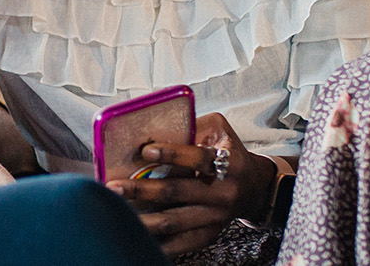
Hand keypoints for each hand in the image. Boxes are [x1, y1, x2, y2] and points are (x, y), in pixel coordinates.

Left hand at [105, 112, 277, 256]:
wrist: (255, 187)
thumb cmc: (229, 152)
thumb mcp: (218, 130)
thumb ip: (192, 126)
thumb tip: (152, 128)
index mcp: (228, 163)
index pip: (198, 158)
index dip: (172, 154)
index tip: (145, 151)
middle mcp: (223, 192)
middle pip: (178, 192)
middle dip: (142, 190)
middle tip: (114, 187)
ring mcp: (215, 216)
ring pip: (175, 221)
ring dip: (144, 218)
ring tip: (118, 212)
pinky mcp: (210, 233)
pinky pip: (182, 242)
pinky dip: (160, 243)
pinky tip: (139, 236)